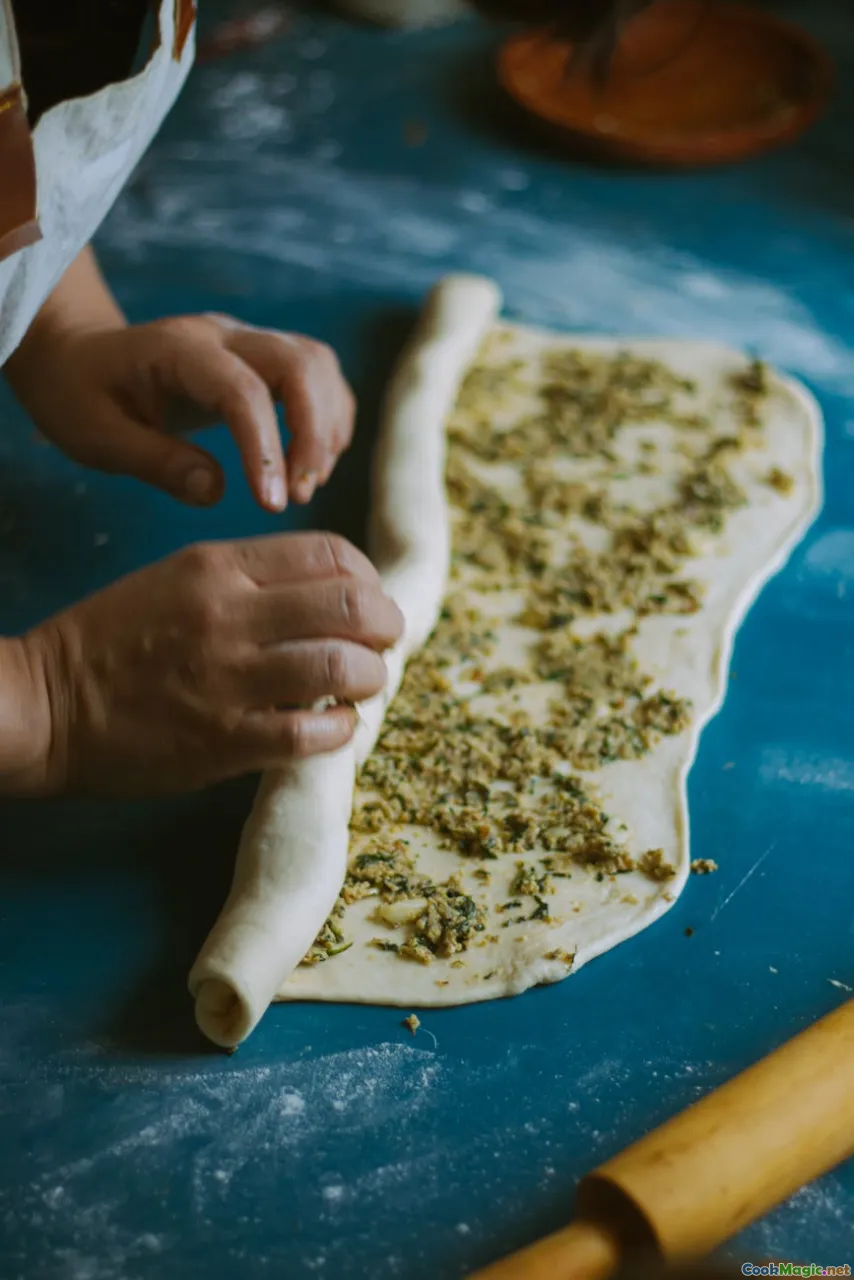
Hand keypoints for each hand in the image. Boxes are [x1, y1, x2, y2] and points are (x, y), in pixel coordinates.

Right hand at [6, 533, 402, 795]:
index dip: (368, 578)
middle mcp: (229, 614)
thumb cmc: (113, 639)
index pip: (331, 552)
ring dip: (371, 678)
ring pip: (342, 665)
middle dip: (386, 625)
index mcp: (218, 566)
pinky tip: (333, 727)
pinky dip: (340, 729)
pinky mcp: (222, 740)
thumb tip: (332, 596)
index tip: (367, 602)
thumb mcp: (178, 578)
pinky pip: (311, 732)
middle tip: (383, 644)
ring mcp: (226, 679)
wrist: (43, 702)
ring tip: (362, 687)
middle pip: (352, 603)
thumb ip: (252, 579)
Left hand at [8, 312, 354, 511]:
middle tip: (300, 495)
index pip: (243, 390)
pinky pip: (318, 376)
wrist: (77, 356)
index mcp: (178, 350)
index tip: (272, 505)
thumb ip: (156, 462)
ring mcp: (248, 340)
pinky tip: (311, 464)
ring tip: (307, 483)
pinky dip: (329, 419)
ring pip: (319, 365)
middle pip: (301, 363)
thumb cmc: (80, 395)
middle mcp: (223, 334)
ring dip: (327, 426)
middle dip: (314, 434)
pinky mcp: (263, 358)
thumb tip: (216, 491)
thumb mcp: (95, 436)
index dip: (266, 449)